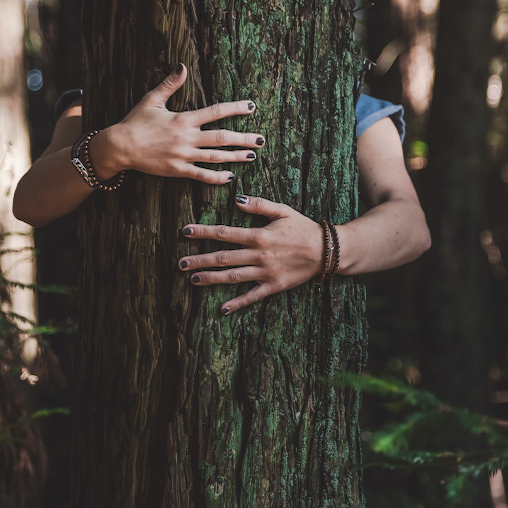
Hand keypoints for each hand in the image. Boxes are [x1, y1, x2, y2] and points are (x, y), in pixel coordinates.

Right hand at [94, 63, 263, 184]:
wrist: (120, 147)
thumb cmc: (135, 122)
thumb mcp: (152, 99)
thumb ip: (171, 84)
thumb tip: (183, 66)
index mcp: (183, 119)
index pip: (216, 112)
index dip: (235, 109)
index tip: (251, 107)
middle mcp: (187, 138)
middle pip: (221, 138)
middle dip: (243, 138)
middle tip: (261, 140)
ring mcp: (183, 156)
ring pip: (215, 157)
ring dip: (235, 157)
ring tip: (252, 156)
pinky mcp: (178, 170)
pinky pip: (201, 175)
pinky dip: (216, 177)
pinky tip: (230, 177)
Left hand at [178, 194, 323, 314]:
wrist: (327, 251)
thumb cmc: (303, 228)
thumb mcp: (282, 211)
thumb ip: (259, 205)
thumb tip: (236, 199)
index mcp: (259, 236)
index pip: (225, 233)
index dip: (204, 232)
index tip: (186, 232)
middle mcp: (259, 256)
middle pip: (223, 258)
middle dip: (200, 260)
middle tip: (181, 263)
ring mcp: (265, 273)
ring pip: (233, 277)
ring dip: (211, 279)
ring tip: (193, 279)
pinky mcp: (274, 286)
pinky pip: (252, 296)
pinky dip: (237, 303)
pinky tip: (222, 308)